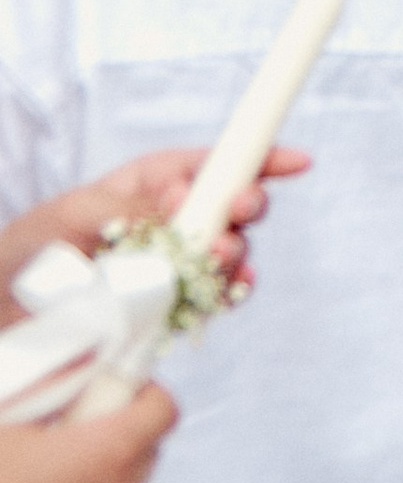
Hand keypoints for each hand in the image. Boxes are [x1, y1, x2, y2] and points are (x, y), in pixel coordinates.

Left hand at [0, 143, 308, 308]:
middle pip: (226, 207)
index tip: (294, 160)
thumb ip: (125, 205)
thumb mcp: (66, 216)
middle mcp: (163, 227)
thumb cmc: (22, 259)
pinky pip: (211, 301)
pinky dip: (226, 296)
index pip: (205, 164)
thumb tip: (179, 200)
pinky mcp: (168, 315)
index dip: (252, 157)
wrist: (3, 325)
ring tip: (217, 258)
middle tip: (240, 211)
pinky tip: (227, 293)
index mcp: (140, 189)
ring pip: (226, 255)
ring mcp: (169, 271)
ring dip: (233, 252)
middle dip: (244, 206)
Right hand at [0, 392, 177, 482]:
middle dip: (118, 438)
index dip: (144, 394)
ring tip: (36, 482)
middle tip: (73, 433)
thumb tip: (77, 364)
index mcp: (108, 453)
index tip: (117, 390)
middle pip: (142, 457)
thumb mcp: (9, 420)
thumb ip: (52, 386)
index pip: (163, 410)